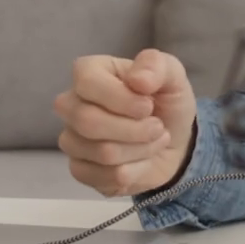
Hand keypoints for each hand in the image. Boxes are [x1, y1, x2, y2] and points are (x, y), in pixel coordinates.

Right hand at [57, 49, 196, 196]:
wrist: (173, 142)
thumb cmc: (165, 102)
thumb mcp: (172, 75)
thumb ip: (157, 66)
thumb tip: (138, 79)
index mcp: (89, 73)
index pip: (86, 82)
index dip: (121, 98)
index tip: (148, 105)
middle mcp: (71, 105)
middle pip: (88, 122)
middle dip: (135, 129)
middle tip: (157, 127)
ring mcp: (72, 139)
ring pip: (102, 153)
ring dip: (141, 150)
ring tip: (154, 140)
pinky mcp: (80, 170)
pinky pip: (104, 177)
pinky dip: (135, 171)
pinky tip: (141, 160)